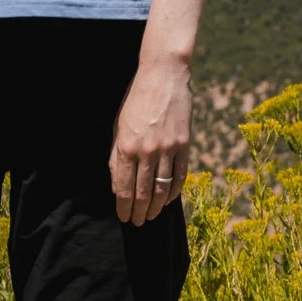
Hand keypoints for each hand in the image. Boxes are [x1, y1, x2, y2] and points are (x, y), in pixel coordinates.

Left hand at [110, 52, 191, 225]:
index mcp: (127, 146)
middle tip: (137, 223)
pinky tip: (168, 200)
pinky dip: (174, 192)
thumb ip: (116, 157)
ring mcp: (168, 149)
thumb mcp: (118, 127)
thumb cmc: (135, 101)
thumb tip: (117, 186)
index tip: (123, 217)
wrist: (163, 77)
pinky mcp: (184, 145)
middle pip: (143, 193)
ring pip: (162, 189)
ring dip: (156, 207)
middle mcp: (147, 151)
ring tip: (151, 216)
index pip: (125, 188)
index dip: (124, 207)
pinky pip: (180, 176)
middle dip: (139, 212)